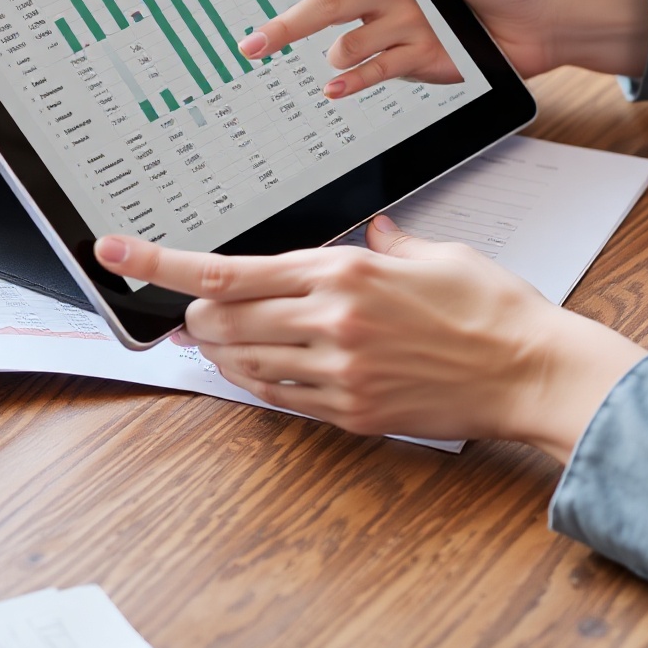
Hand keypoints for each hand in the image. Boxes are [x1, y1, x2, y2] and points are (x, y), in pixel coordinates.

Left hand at [97, 220, 643, 460]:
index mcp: (346, 271)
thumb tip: (374, 236)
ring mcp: (338, 372)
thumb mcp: (438, 253)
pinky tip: (259, 371)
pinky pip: (280, 398)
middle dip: (197, 314)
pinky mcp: (351, 411)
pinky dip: (258, 382)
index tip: (119, 252)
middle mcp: (332, 320)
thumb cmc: (491, 306)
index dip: (163, 261)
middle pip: (223, 318)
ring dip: (222, 351)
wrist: (528, 369)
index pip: (231, 268)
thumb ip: (392, 244)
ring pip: (243, 363)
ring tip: (216, 339)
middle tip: (188, 308)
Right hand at [198, 0, 647, 95]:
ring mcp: (395, 21)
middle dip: (266, 5)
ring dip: (304, 42)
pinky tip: (331, 85)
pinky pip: (370, 71)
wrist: (550, 10)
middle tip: (222, 11)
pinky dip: (351, 77)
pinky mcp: (414, 58)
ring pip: (334, 35)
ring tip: (262, 47)